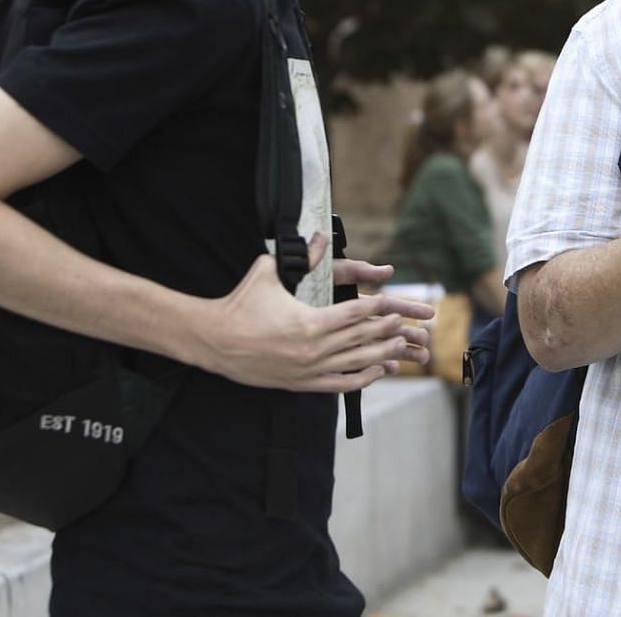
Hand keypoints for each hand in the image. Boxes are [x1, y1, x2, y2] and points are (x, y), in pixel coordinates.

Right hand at [197, 233, 434, 393]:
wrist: (213, 340)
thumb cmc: (241, 303)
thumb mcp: (269, 272)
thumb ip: (299, 257)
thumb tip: (319, 235)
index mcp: (310, 321)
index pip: (356, 314)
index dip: (379, 308)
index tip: (395, 304)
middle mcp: (313, 348)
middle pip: (362, 338)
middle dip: (388, 331)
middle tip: (407, 324)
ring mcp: (308, 369)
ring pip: (356, 363)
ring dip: (382, 354)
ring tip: (401, 346)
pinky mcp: (300, 383)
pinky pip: (340, 385)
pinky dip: (362, 379)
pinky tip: (378, 371)